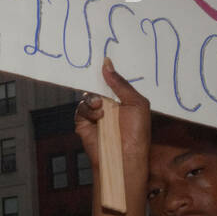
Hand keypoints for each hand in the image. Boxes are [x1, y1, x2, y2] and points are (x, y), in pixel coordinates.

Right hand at [74, 57, 152, 173]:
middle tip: (95, 73)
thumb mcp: (136, 103)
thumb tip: (107, 64)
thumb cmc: (136, 132)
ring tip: (101, 107)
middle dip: (96, 80)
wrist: (124, 156)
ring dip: (93, 99)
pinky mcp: (84, 124)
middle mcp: (108, 106)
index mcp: (122, 100)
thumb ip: (120, 83)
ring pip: (87, 96)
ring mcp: (95, 115)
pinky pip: (80, 109)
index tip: (104, 59)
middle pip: (97, 86)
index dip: (108, 72)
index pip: (112, 82)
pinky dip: (88, 110)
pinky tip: (98, 116)